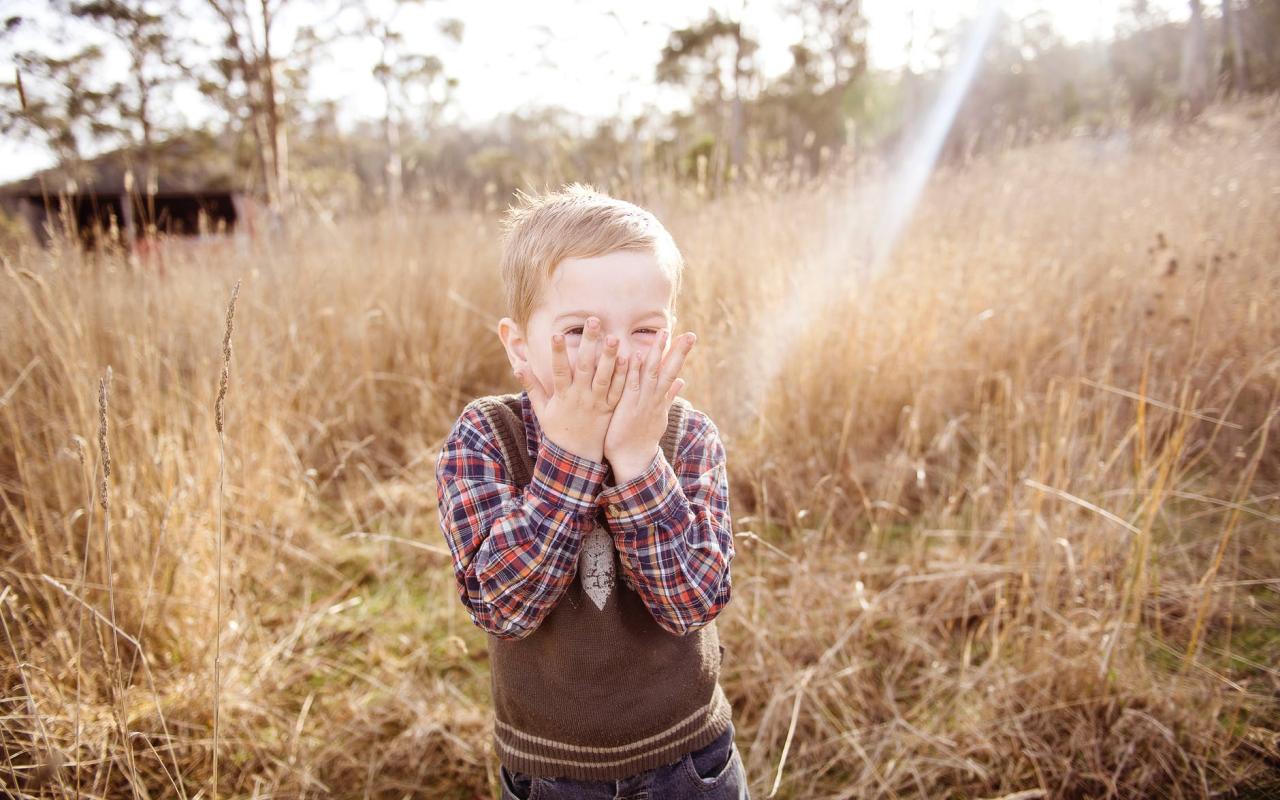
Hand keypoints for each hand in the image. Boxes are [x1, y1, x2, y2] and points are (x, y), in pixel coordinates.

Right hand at [513, 316, 627, 462]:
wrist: (576, 457)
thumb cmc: (557, 430)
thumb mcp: (541, 409)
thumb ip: (531, 386)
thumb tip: (518, 365)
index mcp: (562, 396)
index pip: (559, 370)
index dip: (557, 352)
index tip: (556, 333)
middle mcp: (581, 397)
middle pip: (585, 366)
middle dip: (589, 343)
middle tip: (593, 321)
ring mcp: (597, 403)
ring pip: (605, 376)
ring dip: (610, 356)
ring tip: (614, 337)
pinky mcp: (610, 408)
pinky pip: (619, 390)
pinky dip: (624, 375)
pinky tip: (630, 358)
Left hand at [604, 328, 695, 481]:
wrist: (633, 459)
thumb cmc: (642, 437)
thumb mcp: (659, 415)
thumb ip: (669, 396)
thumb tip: (682, 381)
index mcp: (661, 398)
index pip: (672, 371)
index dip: (679, 353)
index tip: (687, 335)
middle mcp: (655, 398)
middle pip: (669, 370)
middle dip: (679, 351)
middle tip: (690, 333)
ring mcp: (643, 401)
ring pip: (652, 372)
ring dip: (657, 352)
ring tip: (663, 334)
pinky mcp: (628, 406)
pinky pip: (631, 384)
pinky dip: (635, 370)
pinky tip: (637, 355)